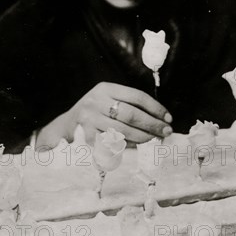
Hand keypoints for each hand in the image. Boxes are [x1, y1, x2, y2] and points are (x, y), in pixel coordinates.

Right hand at [37, 82, 172, 147]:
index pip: (137, 96)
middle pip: (131, 114)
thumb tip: (160, 118)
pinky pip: (112, 143)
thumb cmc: (97, 112)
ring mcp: (89, 119)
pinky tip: (138, 146)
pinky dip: (128, 146)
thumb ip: (130, 104)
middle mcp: (96, 101)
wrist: (67, 125)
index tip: (168, 118)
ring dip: (143, 137)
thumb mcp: (109, 99)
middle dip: (152, 124)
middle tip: (166, 131)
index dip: (155, 108)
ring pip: (123, 130)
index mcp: (106, 89)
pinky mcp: (86, 136)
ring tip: (155, 139)